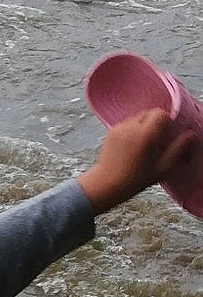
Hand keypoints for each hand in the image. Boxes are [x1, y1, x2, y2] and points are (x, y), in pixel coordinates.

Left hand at [78, 110, 196, 214]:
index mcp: (146, 134)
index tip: (167, 135)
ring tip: (145, 144)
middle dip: (157, 122)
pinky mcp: (111, 131)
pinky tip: (133, 145)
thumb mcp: (162, 168)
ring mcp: (120, 127)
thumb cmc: (136, 179)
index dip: (167, 122)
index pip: (161, 113)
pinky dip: (133, 129)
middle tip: (158, 140)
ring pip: (138, 116)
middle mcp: (131, 126)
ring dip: (145, 125)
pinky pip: (128, 123)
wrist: (106, 184)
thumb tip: (191, 134)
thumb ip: (178, 149)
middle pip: (150, 112)